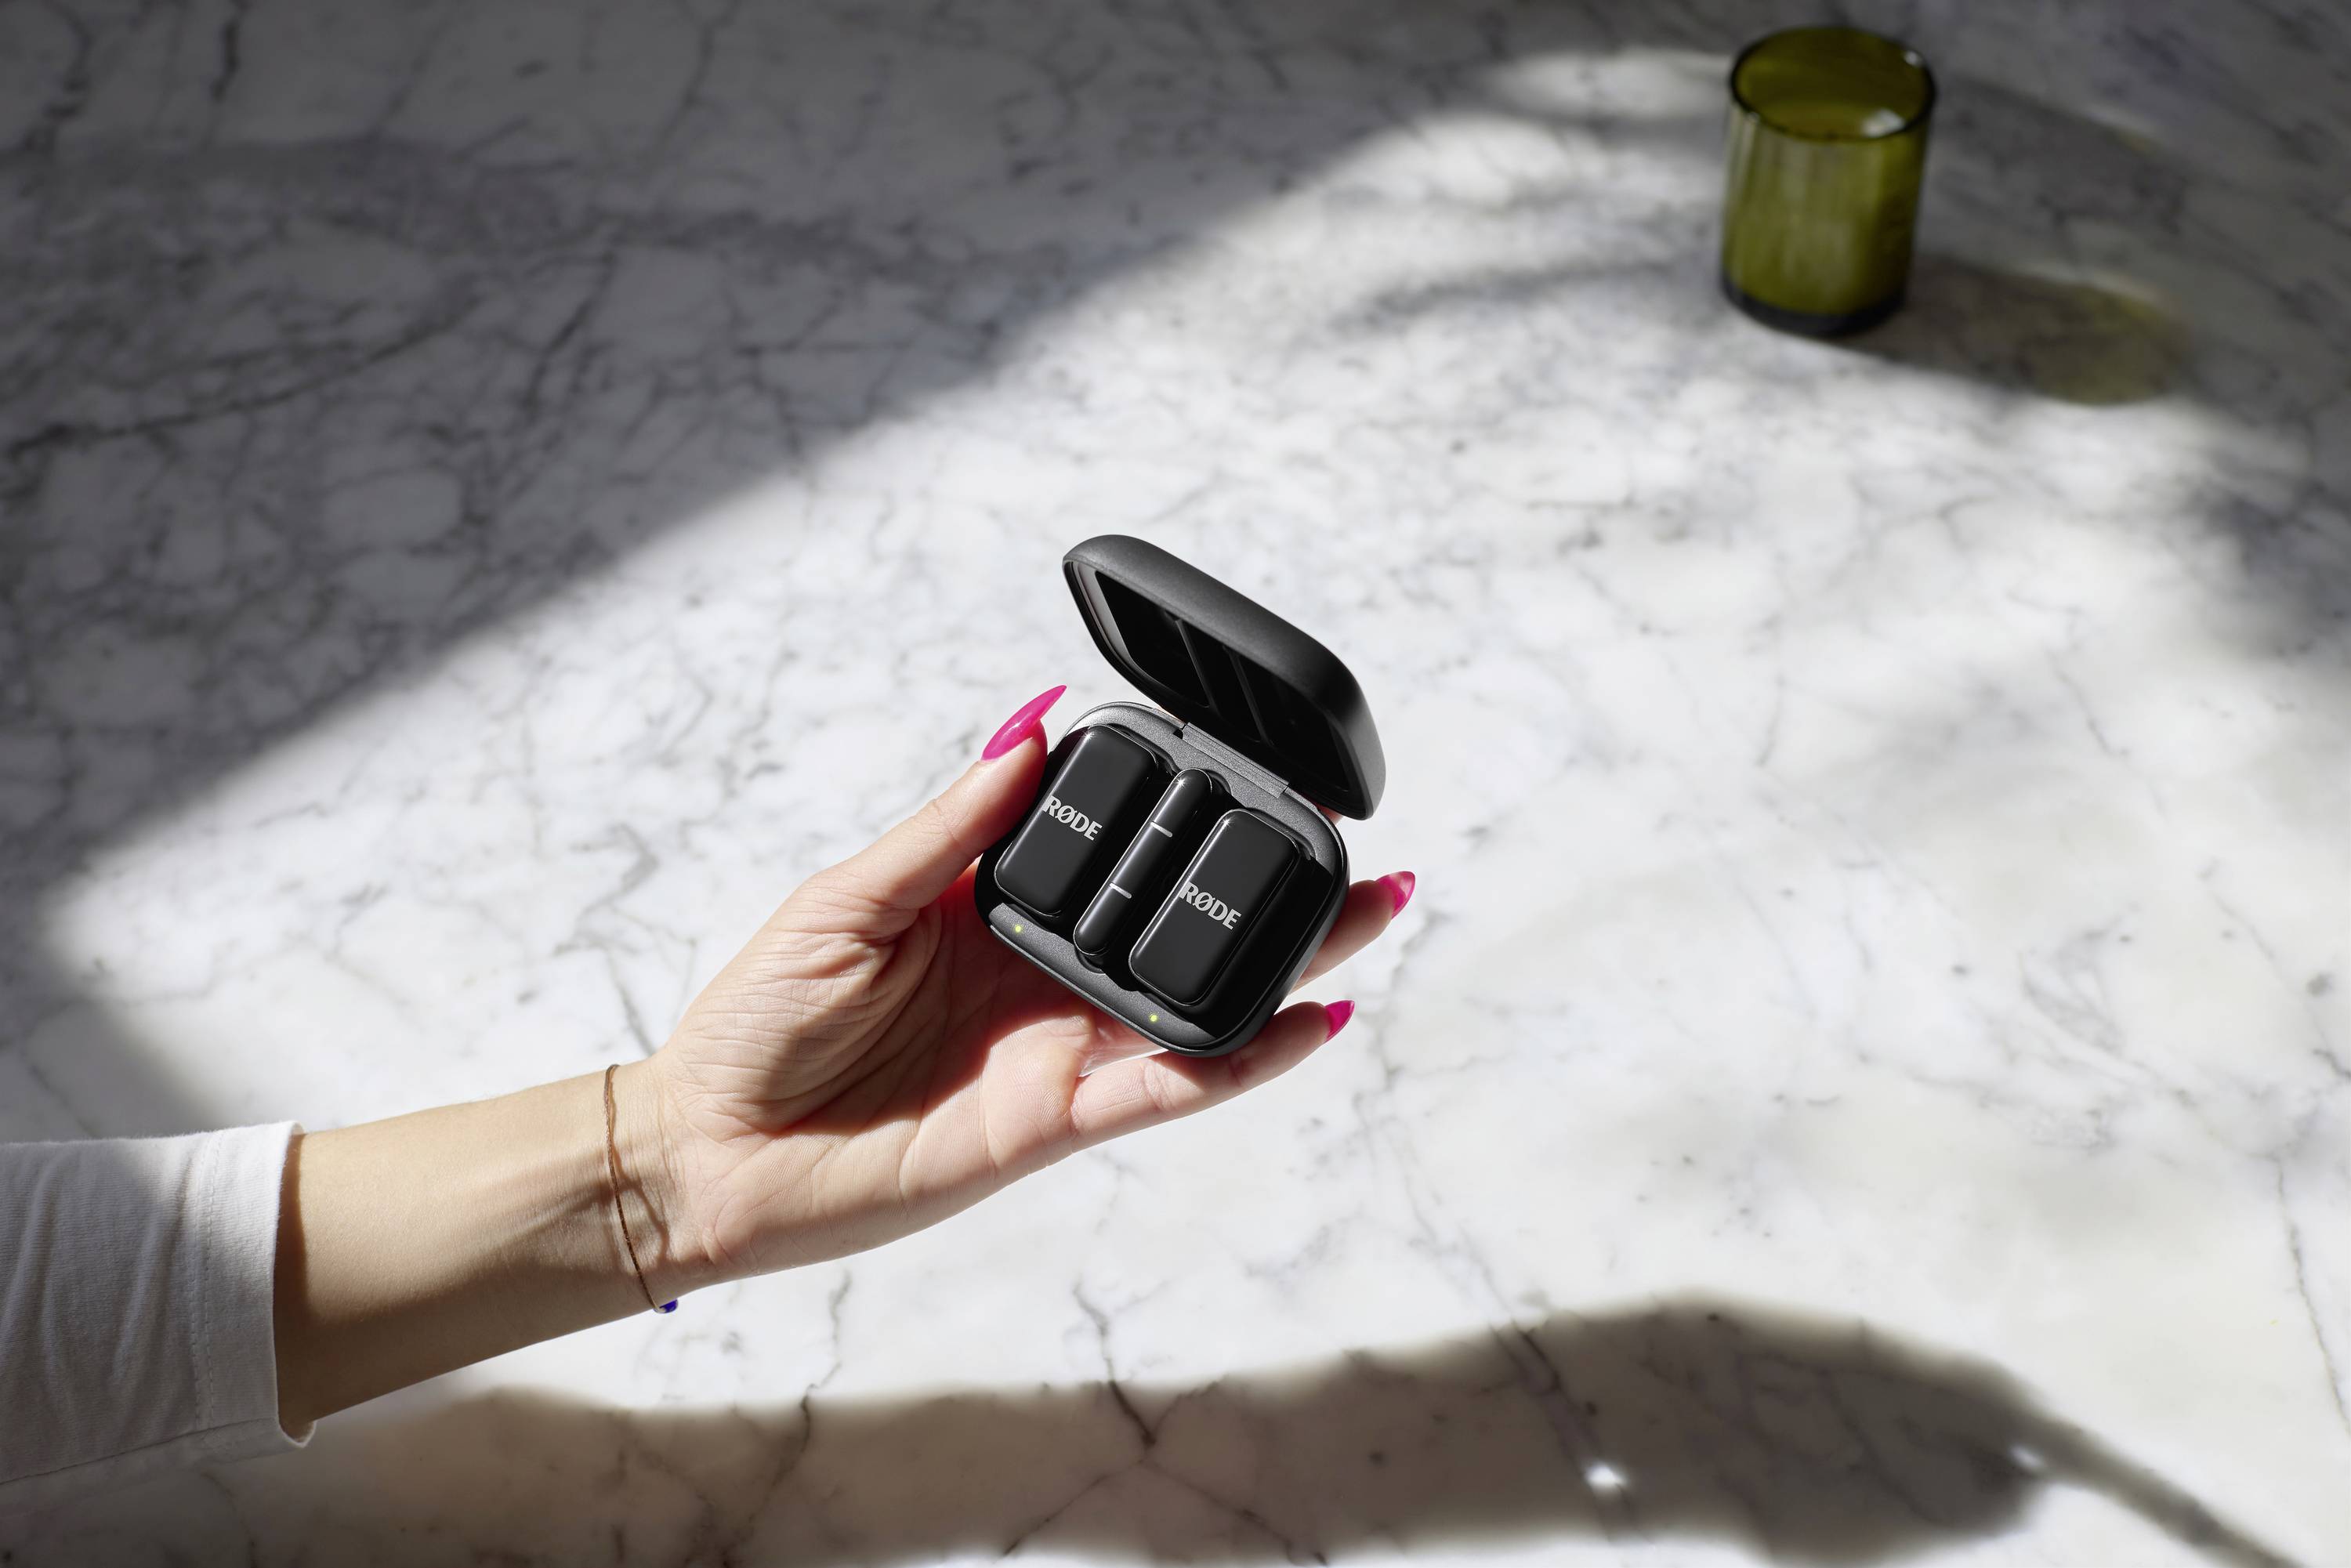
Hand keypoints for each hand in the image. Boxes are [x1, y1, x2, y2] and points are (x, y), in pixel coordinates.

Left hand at [631, 686, 1412, 1292]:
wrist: (709, 1153)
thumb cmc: (757, 1023)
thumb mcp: (848, 897)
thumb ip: (951, 825)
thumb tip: (1028, 724)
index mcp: (993, 909)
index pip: (1113, 855)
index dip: (1181, 818)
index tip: (1251, 768)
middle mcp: (1042, 977)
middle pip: (1183, 927)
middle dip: (1276, 886)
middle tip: (1359, 842)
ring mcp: (1058, 1049)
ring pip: (1200, 1002)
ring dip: (1289, 961)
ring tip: (1371, 911)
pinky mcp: (1057, 1120)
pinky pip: (1168, 1087)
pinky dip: (1241, 1060)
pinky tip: (1305, 1020)